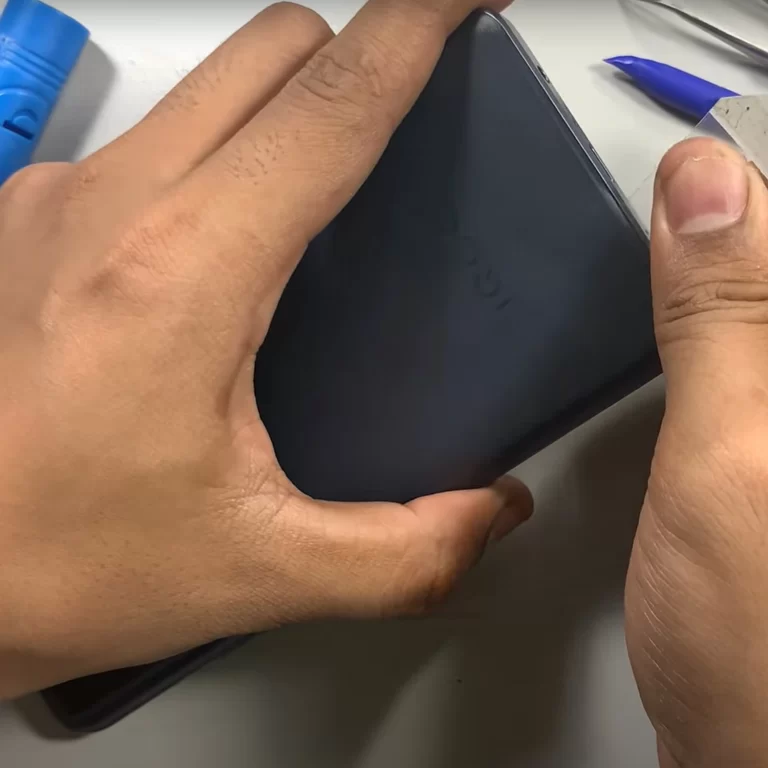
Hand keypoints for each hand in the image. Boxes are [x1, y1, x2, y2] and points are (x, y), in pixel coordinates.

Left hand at [0, 0, 531, 698]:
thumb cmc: (61, 569)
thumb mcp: (262, 572)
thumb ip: (404, 552)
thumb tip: (491, 513)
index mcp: (178, 277)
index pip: (328, 105)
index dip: (415, 25)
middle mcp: (105, 208)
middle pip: (271, 52)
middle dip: (362, 52)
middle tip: (421, 108)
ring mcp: (53, 201)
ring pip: (208, 89)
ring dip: (288, 109)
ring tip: (333, 196)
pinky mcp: (27, 220)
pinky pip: (154, 142)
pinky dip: (218, 161)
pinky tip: (235, 251)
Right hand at [626, 138, 767, 765]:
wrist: (750, 755)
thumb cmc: (761, 651)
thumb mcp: (732, 459)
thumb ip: (726, 318)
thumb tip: (706, 184)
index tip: (697, 165)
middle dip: (740, 223)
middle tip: (673, 209)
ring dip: (724, 266)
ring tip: (668, 254)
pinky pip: (757, 350)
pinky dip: (718, 317)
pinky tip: (683, 324)